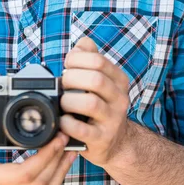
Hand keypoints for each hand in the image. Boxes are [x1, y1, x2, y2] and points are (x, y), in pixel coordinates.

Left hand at [60, 36, 129, 167]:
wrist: (115, 141)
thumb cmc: (100, 104)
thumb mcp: (100, 78)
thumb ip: (90, 56)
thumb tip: (81, 43)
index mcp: (119, 79)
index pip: (98, 60)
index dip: (76, 60)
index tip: (67, 66)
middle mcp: (120, 98)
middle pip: (95, 79)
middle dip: (72, 79)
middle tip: (63, 84)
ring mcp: (113, 120)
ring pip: (91, 103)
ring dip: (68, 100)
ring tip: (63, 103)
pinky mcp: (102, 139)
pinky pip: (82, 129)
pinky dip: (67, 123)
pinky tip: (64, 120)